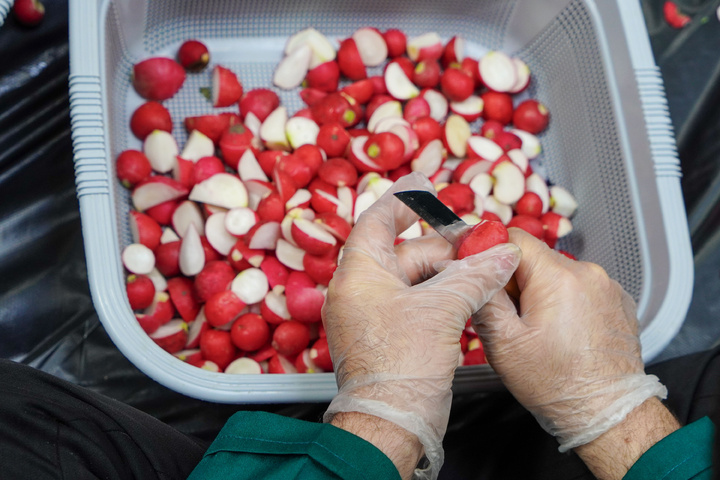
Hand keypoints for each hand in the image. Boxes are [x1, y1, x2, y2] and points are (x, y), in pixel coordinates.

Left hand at [322, 172, 520, 479]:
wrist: (391, 422)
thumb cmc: (400, 367)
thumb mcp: (442, 309)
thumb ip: (474, 275)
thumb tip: (500, 254)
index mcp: (358, 275)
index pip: (376, 222)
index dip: (402, 201)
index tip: (423, 185)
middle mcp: (359, 291)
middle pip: (405, 253)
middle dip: (444, 249)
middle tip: (480, 246)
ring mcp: (372, 315)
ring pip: (414, 280)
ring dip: (448, 276)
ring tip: (483, 273)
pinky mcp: (388, 336)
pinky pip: (416, 303)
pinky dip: (442, 298)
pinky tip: (469, 298)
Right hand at [473, 228, 668, 454]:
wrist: (605, 413)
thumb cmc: (557, 384)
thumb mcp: (502, 343)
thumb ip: (484, 296)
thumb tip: (470, 266)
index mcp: (558, 277)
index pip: (515, 238)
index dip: (492, 254)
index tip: (485, 277)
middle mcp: (588, 273)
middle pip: (536, 258)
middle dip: (517, 282)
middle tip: (512, 319)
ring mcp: (607, 287)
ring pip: (557, 274)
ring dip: (542, 293)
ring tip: (540, 332)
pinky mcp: (618, 301)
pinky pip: (580, 289)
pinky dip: (567, 303)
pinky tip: (564, 333)